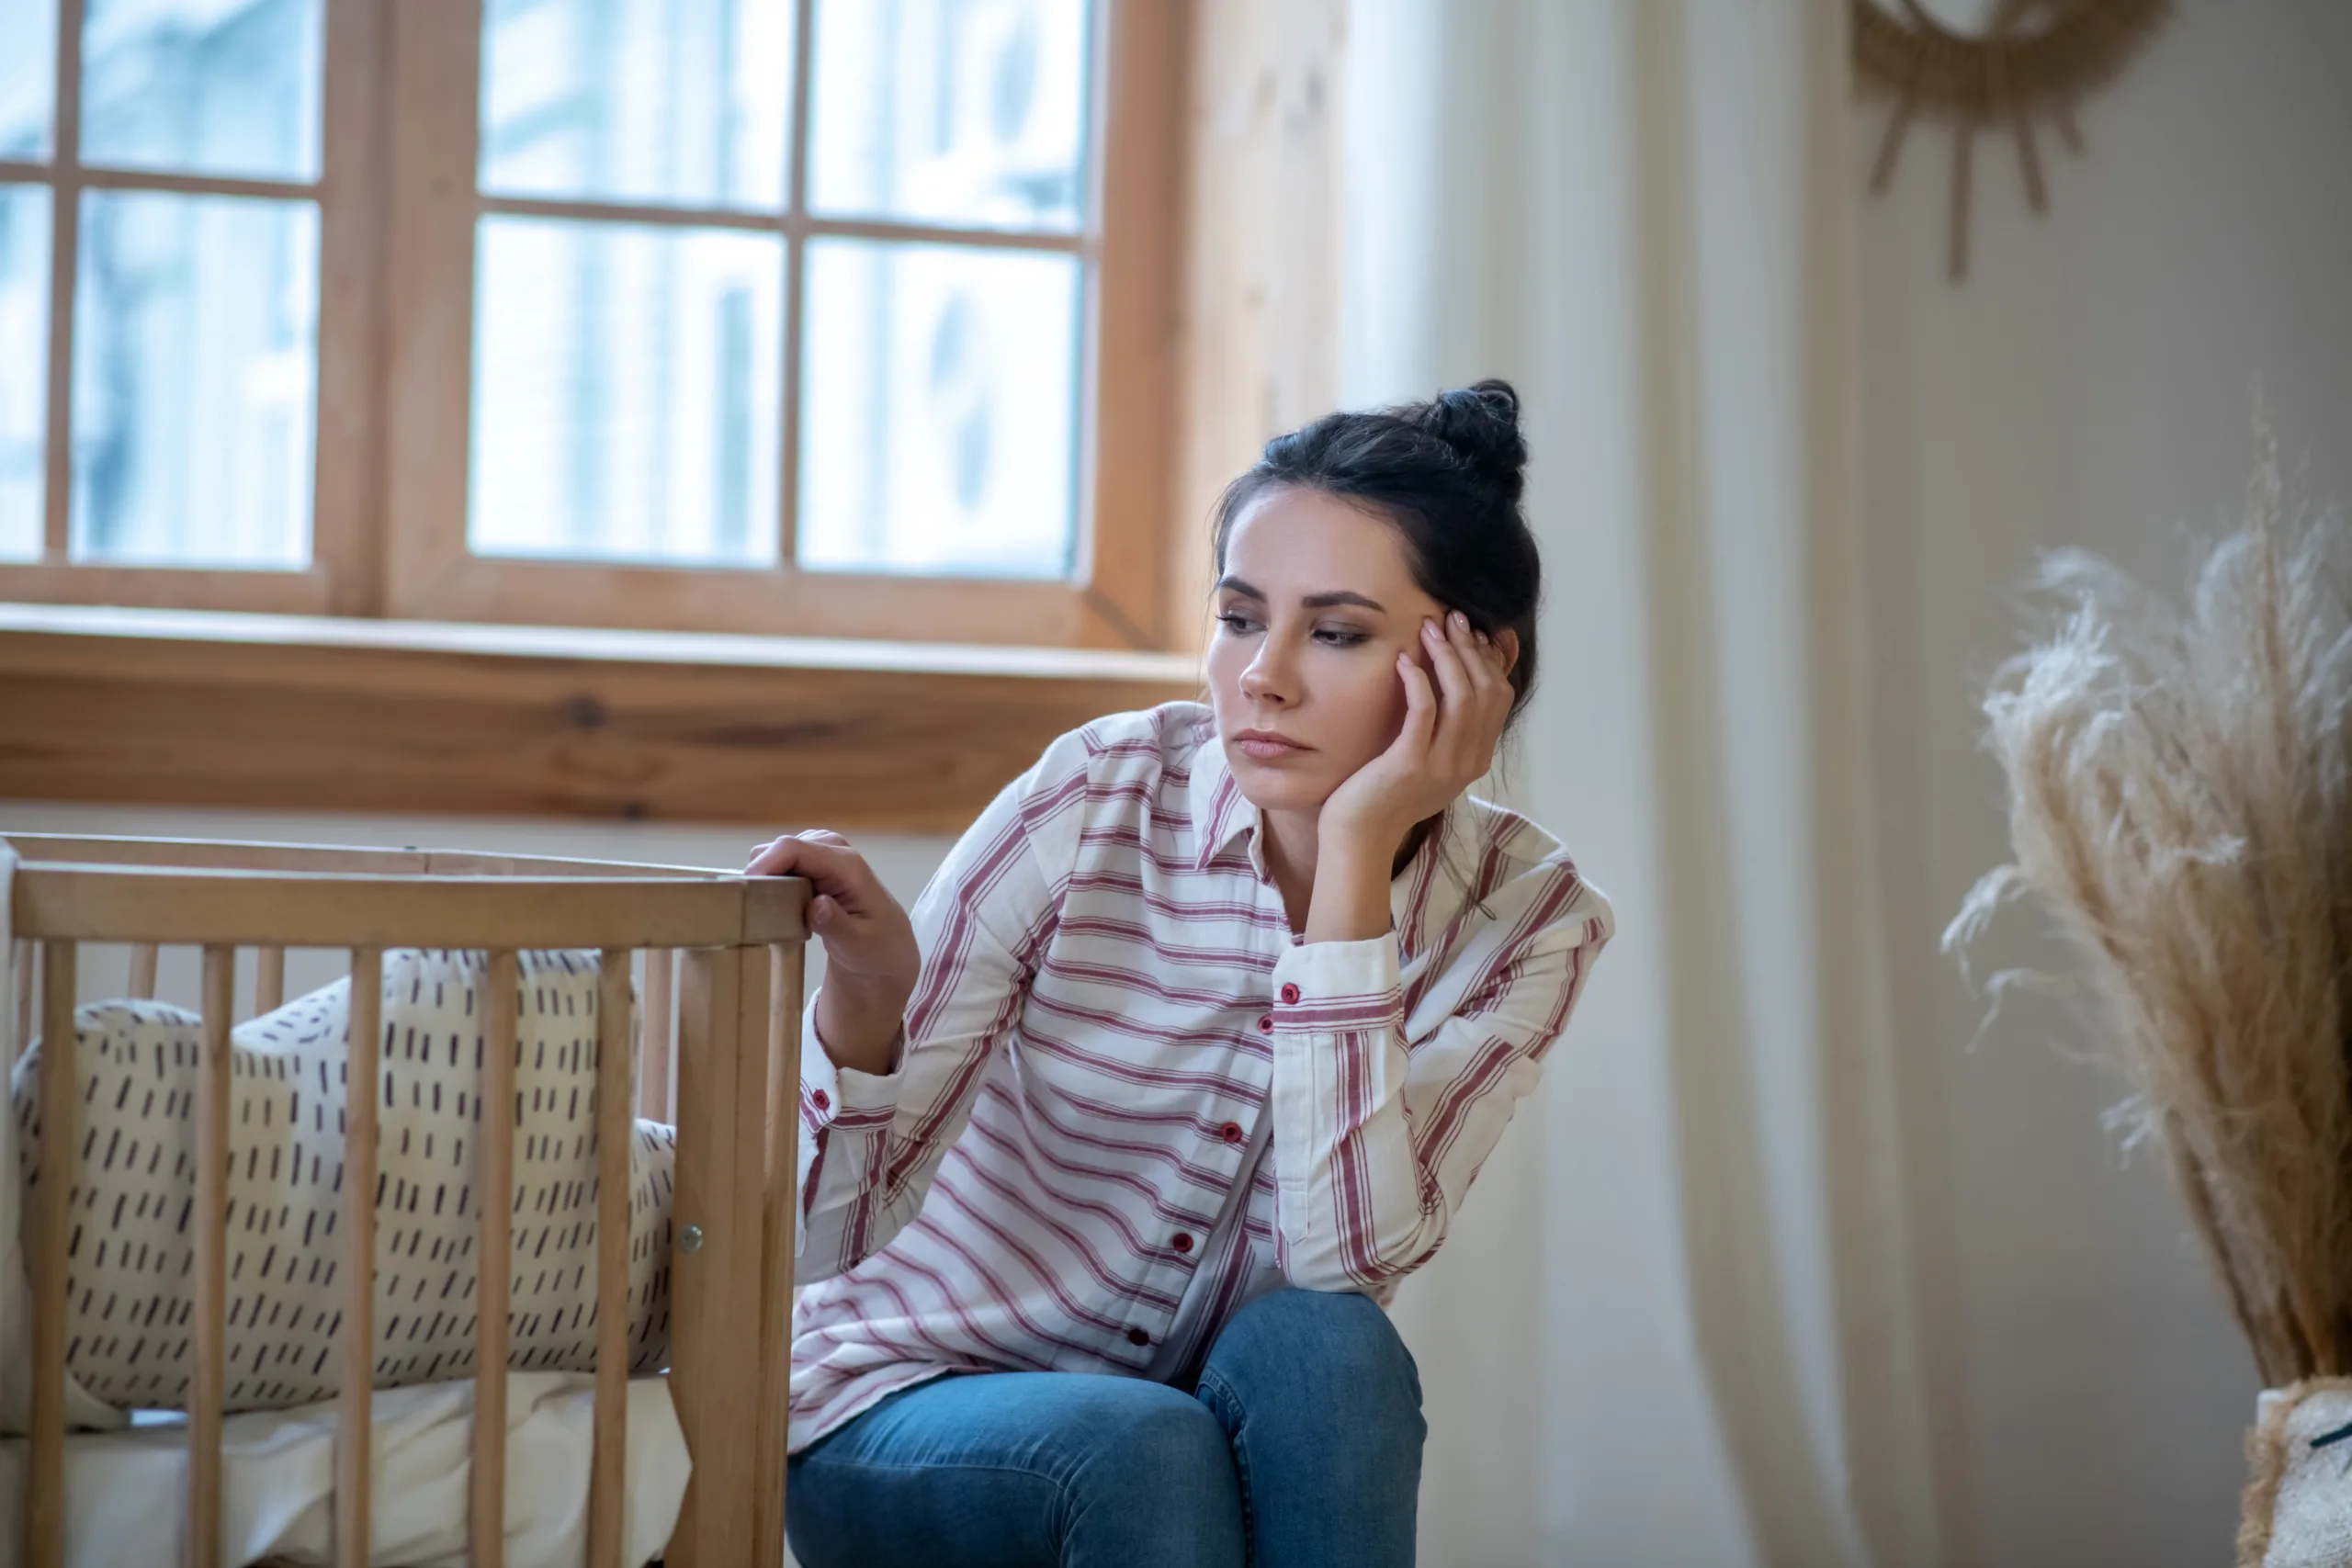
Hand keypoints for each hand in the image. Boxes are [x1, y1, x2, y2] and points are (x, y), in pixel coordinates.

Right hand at [746, 830, 917, 1075]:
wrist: (889, 949)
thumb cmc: (876, 949)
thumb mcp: (858, 945)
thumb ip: (836, 925)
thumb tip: (816, 904)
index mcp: (848, 867)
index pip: (796, 849)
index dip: (766, 863)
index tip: (746, 890)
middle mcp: (837, 852)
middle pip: (785, 846)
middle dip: (763, 870)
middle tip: (752, 906)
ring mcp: (827, 854)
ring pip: (782, 851)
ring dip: (769, 873)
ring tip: (765, 906)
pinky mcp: (819, 863)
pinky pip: (787, 860)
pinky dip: (776, 875)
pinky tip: (777, 901)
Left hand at [1317, 611, 1516, 854]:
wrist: (1360, 835)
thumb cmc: (1386, 791)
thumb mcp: (1428, 756)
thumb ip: (1446, 726)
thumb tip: (1454, 678)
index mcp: (1476, 758)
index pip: (1499, 697)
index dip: (1490, 659)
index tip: (1472, 631)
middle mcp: (1467, 762)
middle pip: (1486, 691)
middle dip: (1471, 648)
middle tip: (1452, 619)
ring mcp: (1442, 765)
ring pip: (1462, 697)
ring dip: (1447, 656)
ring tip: (1430, 628)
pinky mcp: (1410, 764)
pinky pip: (1424, 711)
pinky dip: (1417, 679)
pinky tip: (1403, 660)